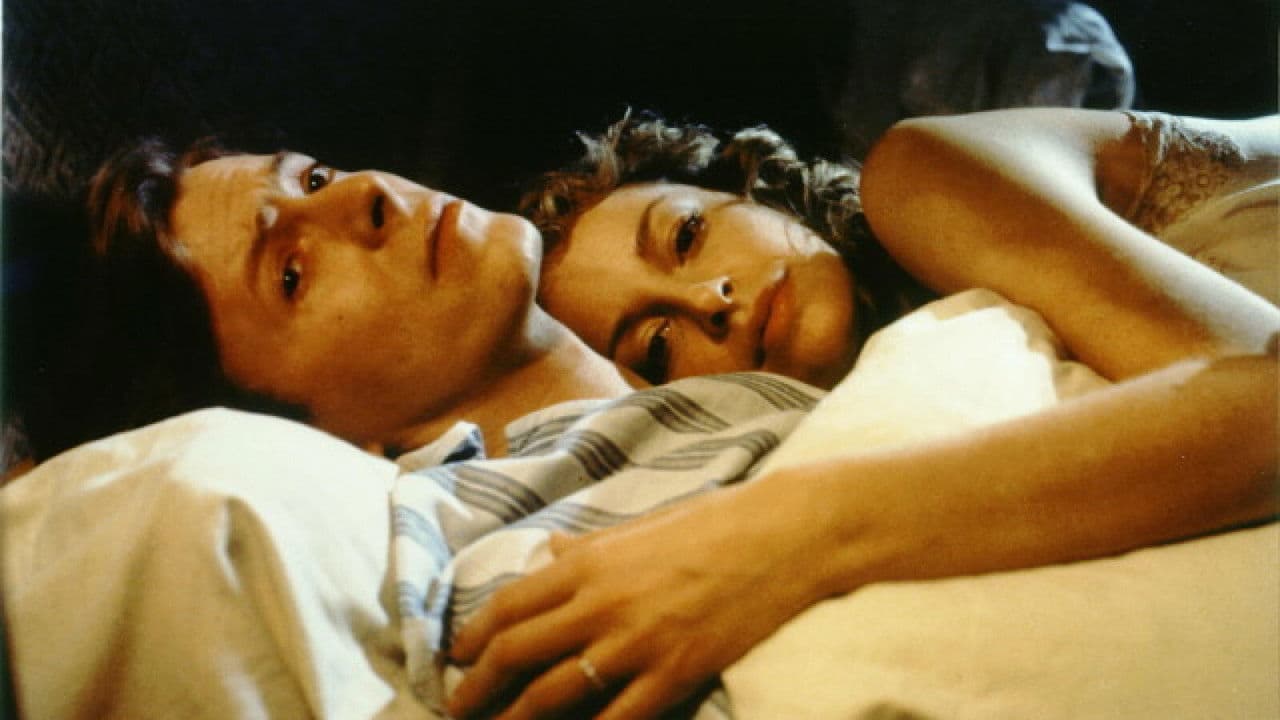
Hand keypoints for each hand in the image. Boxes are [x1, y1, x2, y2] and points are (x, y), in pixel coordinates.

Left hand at [446, 479, 826, 718]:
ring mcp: (634, 643)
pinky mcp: (673, 674)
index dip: (474, 637)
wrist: (781, 535)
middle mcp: (599, 603)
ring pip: (552, 695)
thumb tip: (550, 553)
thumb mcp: (639, 525)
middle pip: (516, 654)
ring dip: (515, 719)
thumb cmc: (713, 522)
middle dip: (477, 687)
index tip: (457, 656)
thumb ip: (588, 548)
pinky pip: (616, 719)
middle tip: (458, 706)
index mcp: (588, 562)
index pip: (509, 606)